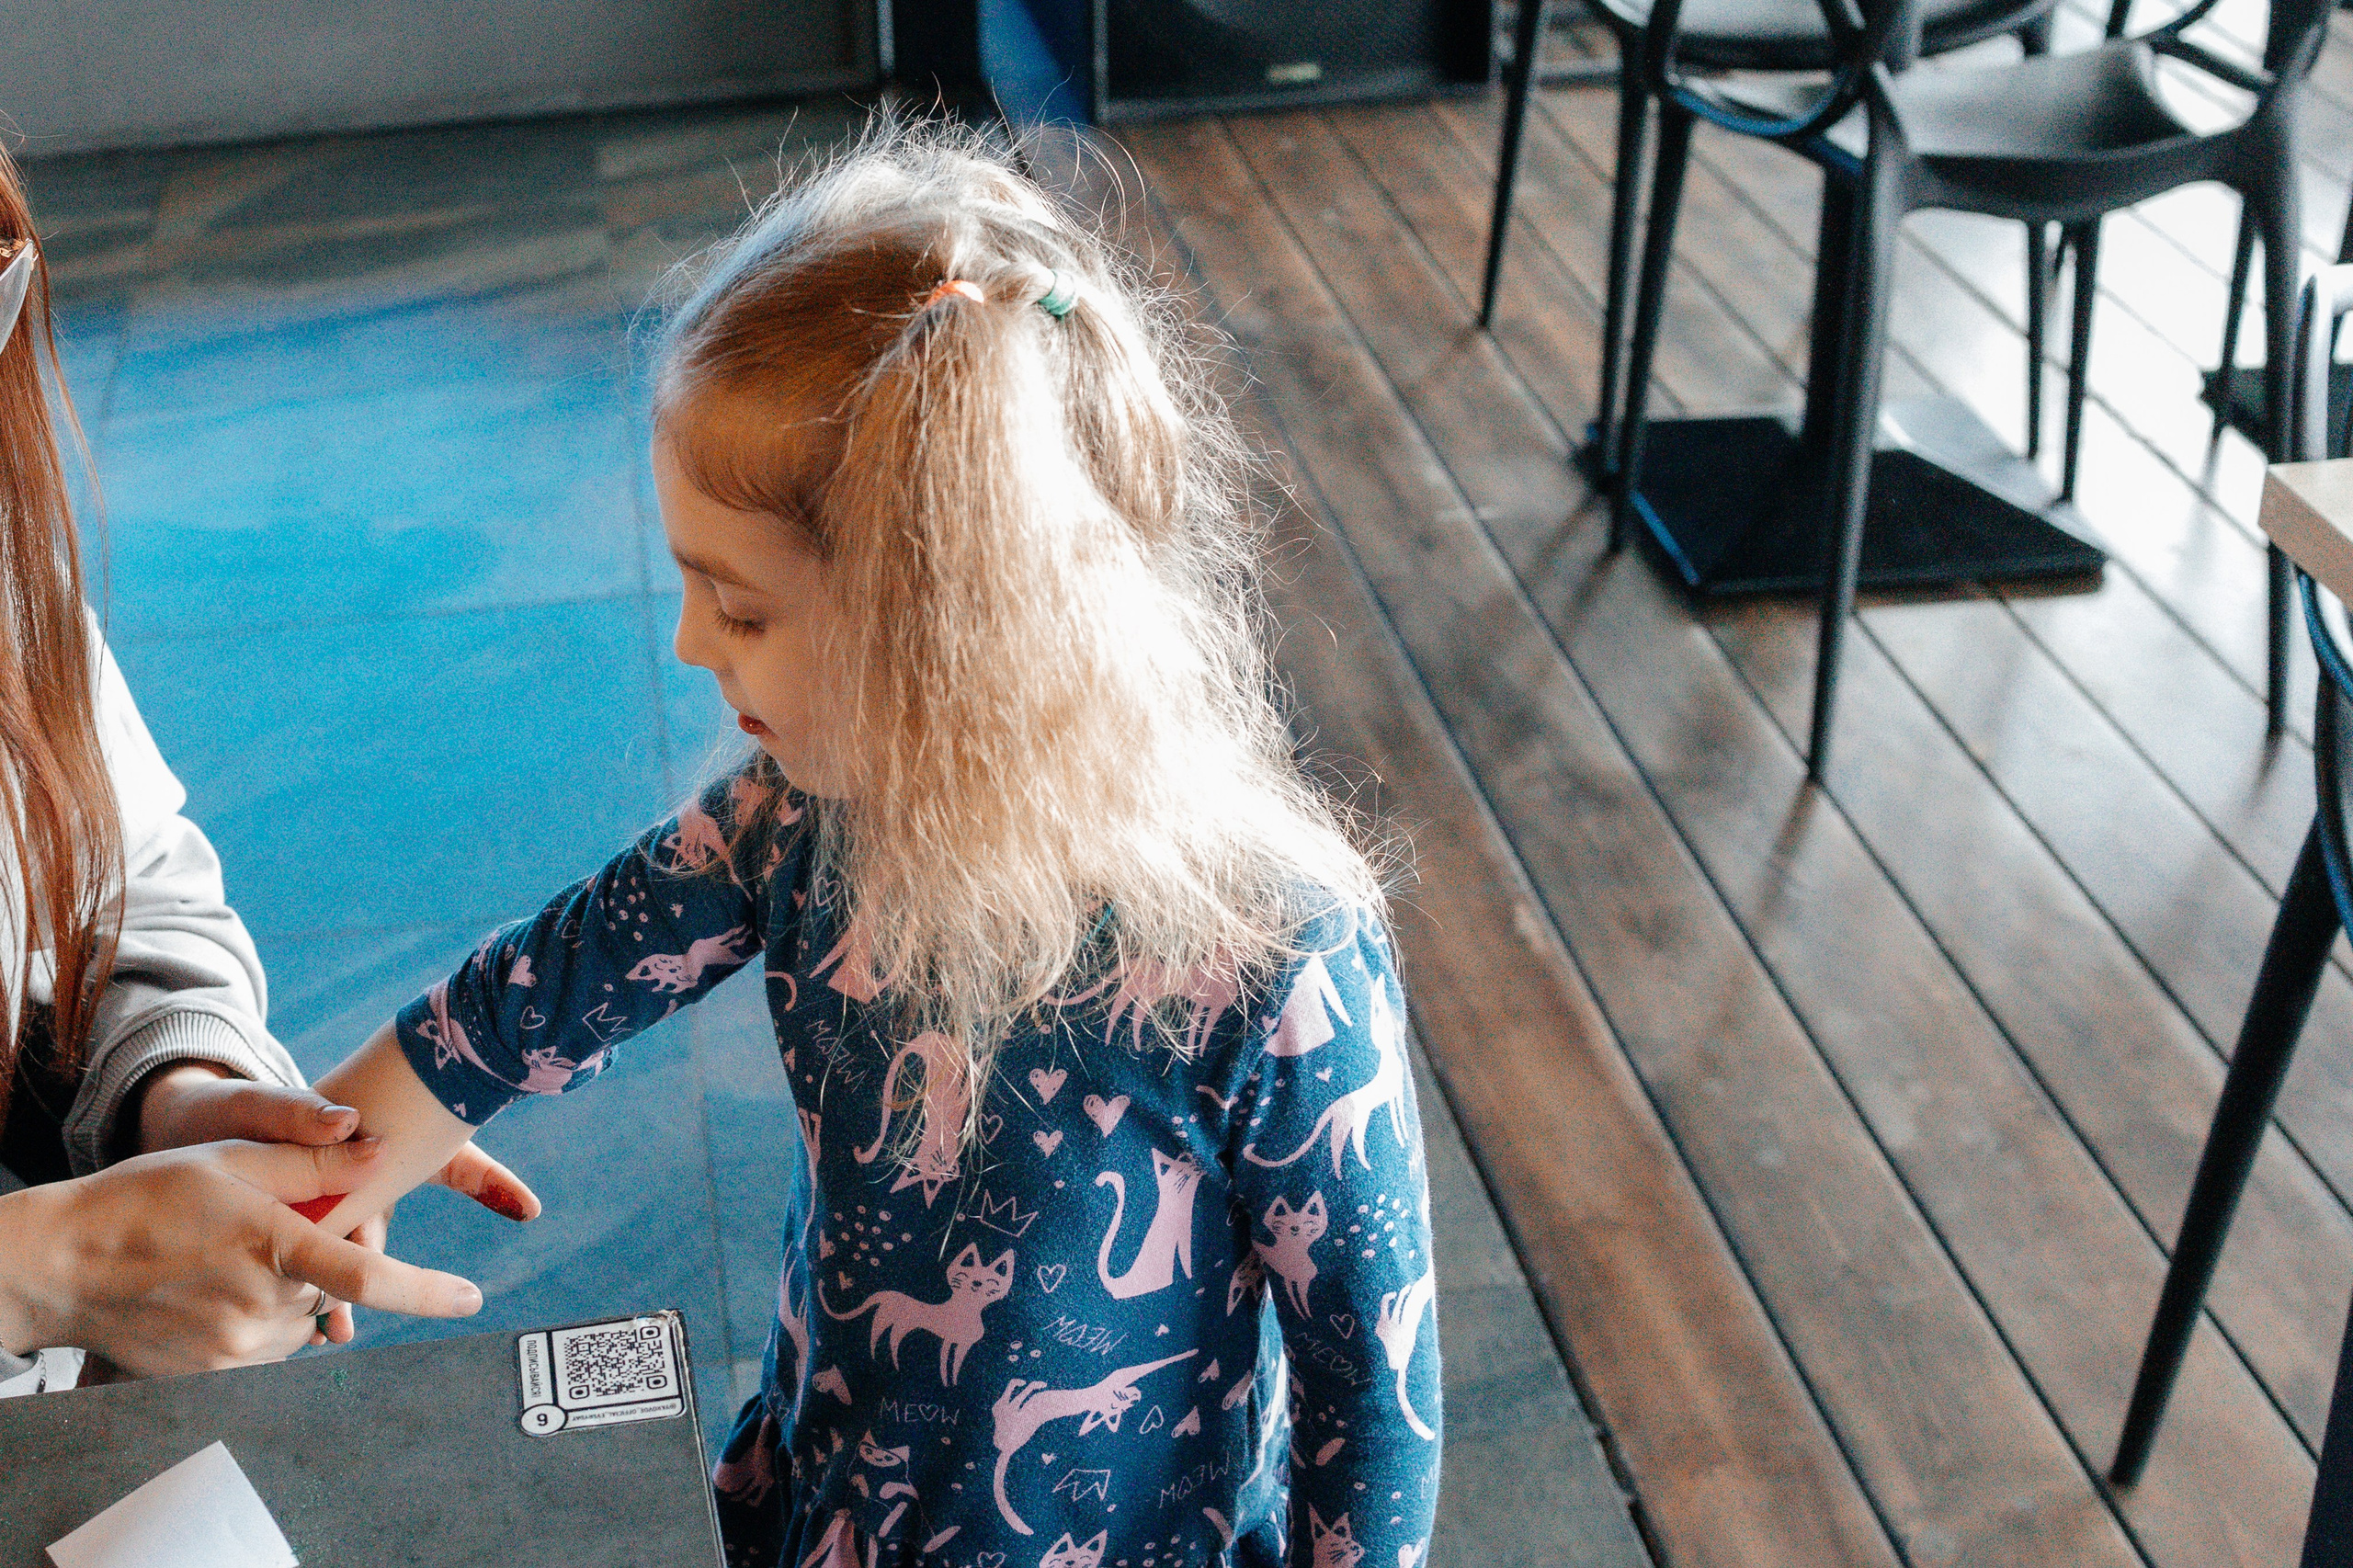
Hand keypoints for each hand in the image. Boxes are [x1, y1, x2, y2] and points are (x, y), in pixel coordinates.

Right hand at [0, 1138, 483, 1377]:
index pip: (364, 1274)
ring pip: (301, 1320)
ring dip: (288, 1294)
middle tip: (262, 1233)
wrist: (60, 1264)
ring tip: (225, 1262)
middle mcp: (259, 1304)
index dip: (426, 1289)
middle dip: (318, 1262)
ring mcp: (234, 1346)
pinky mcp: (212, 1373)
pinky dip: (259, 1321)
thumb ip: (313, 1161)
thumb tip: (384, 1149)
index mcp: (271, 1244)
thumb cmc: (146, 1197)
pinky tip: (212, 1293)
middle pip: (331, 1289)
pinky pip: (266, 1347)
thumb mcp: (232, 1160)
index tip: (472, 1297)